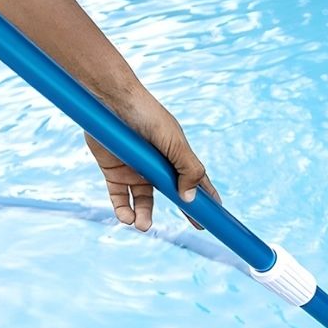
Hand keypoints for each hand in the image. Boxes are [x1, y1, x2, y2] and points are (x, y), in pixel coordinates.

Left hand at [85, 94, 220, 231]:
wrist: (111, 101)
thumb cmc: (147, 115)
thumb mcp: (175, 143)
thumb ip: (188, 170)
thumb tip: (191, 198)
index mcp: (175, 156)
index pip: (195, 180)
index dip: (206, 197)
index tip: (216, 214)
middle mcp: (156, 166)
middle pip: (172, 194)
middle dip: (185, 211)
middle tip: (196, 226)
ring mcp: (135, 170)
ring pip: (143, 202)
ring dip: (144, 216)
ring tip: (142, 225)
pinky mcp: (113, 172)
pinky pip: (119, 198)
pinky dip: (122, 210)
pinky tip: (126, 217)